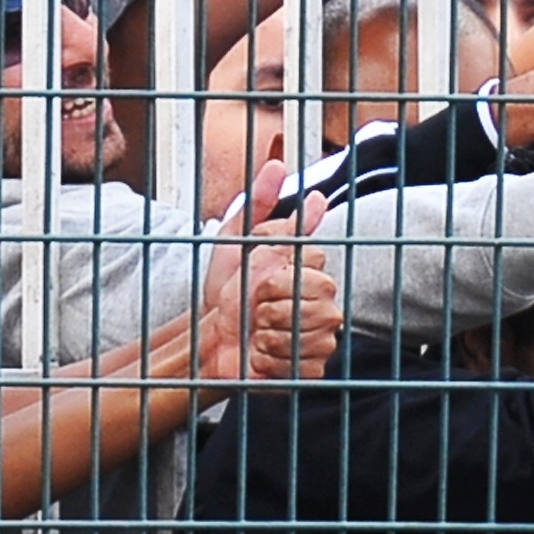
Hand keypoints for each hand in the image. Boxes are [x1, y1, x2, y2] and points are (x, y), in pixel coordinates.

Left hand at [201, 161, 344, 383]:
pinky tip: (259, 356)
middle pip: (315, 300)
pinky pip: (301, 364)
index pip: (313, 266)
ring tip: (255, 334)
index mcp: (313, 273)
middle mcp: (326, 304)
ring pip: (308, 333)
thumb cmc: (223, 289)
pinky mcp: (313, 369)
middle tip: (252, 310)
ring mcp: (323, 338)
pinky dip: (269, 361)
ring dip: (268, 335)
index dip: (276, 275)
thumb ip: (259, 202)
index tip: (256, 278)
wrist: (207, 337)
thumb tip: (278, 164)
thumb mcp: (236, 239)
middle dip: (271, 306)